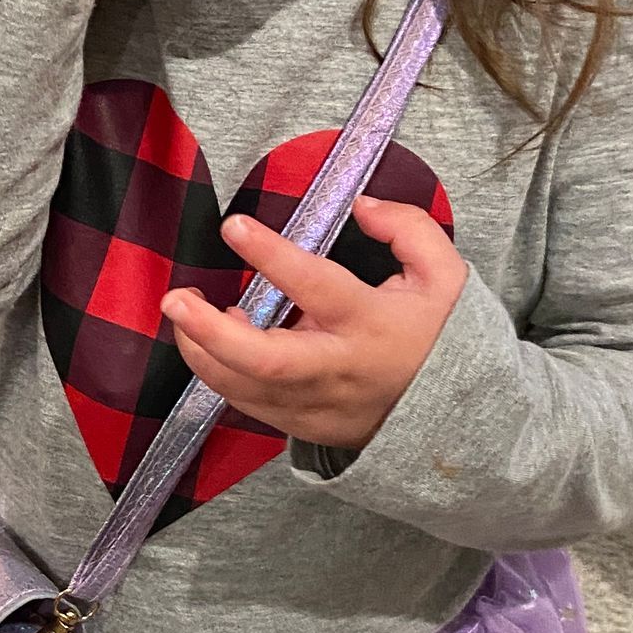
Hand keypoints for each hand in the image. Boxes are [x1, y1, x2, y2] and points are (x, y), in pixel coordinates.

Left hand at [161, 197, 467, 450]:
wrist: (455, 419)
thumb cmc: (438, 338)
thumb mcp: (445, 276)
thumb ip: (408, 229)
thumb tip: (362, 205)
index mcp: (371, 325)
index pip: (316, 287)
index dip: (272, 256)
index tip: (235, 227)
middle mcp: (338, 368)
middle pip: (264, 361)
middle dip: (209, 331)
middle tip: (176, 298)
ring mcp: (316, 405)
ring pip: (243, 387)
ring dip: (201, 351)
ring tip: (184, 312)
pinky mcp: (301, 426)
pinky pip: (247, 403)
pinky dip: (219, 373)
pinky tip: (210, 342)